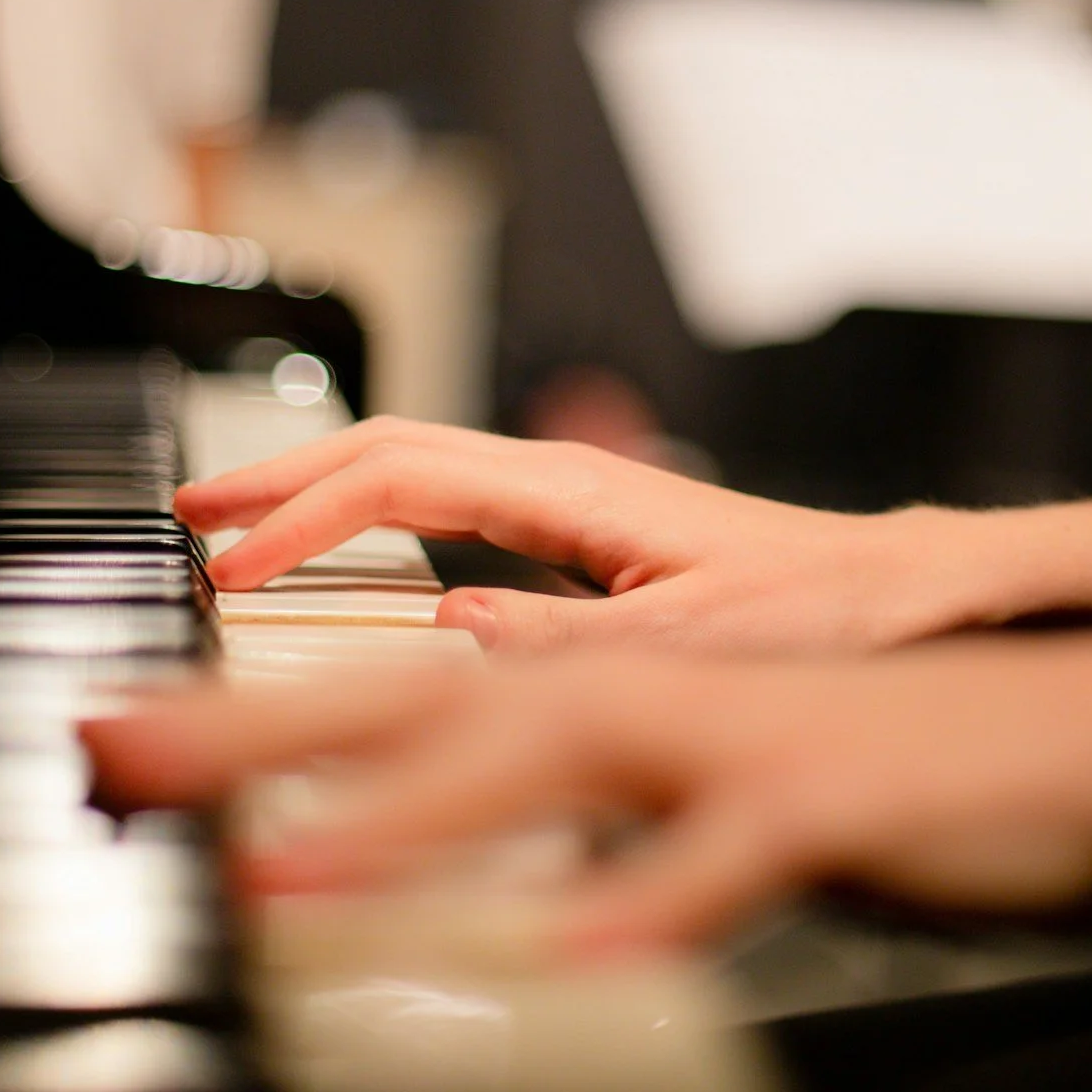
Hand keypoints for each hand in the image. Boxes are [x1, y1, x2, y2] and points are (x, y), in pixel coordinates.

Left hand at [80, 635, 1091, 956]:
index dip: (254, 711)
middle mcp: (651, 691)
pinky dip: (647, 895)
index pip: (402, 687)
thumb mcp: (712, 774)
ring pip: (551, 759)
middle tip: (117, 760)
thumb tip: (491, 811)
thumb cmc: (886, 764)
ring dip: (412, 814)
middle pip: (425, 701)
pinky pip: (726, 859)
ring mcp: (737, 741)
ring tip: (283, 866)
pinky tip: (570, 943)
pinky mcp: (830, 800)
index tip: (128, 747)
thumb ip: (594, 778)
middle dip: (257, 731)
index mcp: (612, 684)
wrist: (1083, 734)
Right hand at [178, 417, 980, 658]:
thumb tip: (445, 634)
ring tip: (244, 525)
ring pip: (416, 464)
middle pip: (388, 445)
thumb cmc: (823, 612)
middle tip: (192, 513)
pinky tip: (359, 556)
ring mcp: (571, 496)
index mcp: (575, 492)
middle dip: (282, 475)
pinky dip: (379, 517)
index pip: (401, 478)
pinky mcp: (584, 527)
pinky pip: (451, 502)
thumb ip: (563, 643)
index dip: (305, 521)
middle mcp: (564, 478)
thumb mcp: (692, 645)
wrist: (898, 591)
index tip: (234, 569)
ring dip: (322, 488)